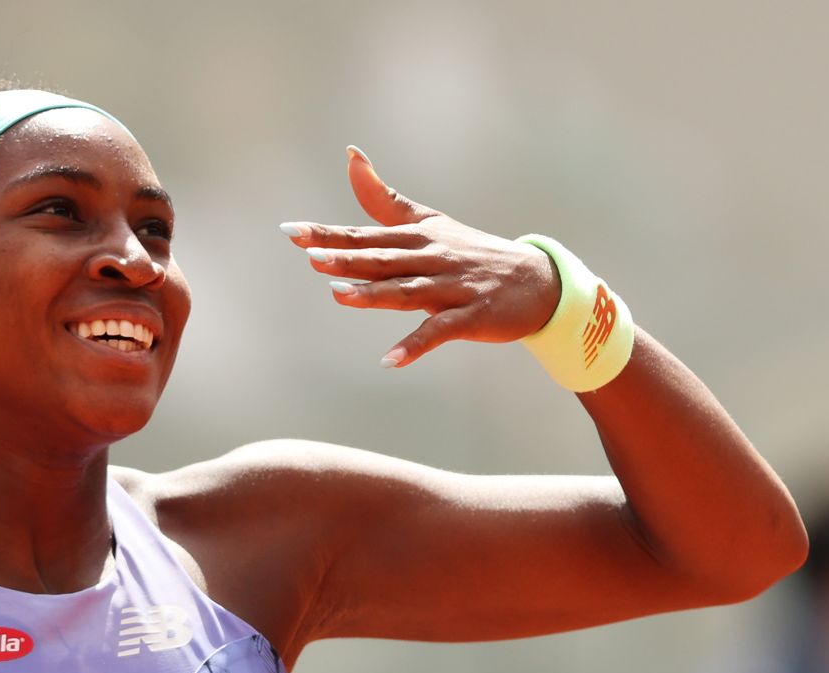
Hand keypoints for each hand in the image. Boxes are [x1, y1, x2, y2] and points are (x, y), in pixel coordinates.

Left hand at [282, 147, 561, 367]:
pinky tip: (390, 360)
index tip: (292, 233)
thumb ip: (385, 199)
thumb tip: (351, 156)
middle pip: (383, 259)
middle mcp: (432, 258)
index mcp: (418, 237)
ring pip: (408, 291)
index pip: (366, 235)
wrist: (536, 281)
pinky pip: (439, 331)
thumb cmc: (473, 252)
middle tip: (311, 257)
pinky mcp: (471, 316)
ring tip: (340, 296)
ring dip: (375, 294)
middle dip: (347, 258)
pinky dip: (416, 345)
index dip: (329, 234)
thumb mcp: (430, 223)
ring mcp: (452, 287)